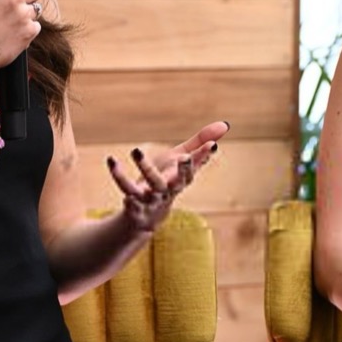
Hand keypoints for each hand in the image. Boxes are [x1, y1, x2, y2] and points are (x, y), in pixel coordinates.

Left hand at [106, 121, 227, 234]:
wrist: (151, 217)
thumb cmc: (168, 180)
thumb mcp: (182, 160)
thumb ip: (199, 142)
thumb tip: (224, 124)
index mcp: (180, 179)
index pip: (194, 168)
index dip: (203, 157)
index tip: (212, 146)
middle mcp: (167, 190)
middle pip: (176, 181)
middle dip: (182, 170)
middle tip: (184, 155)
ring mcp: (151, 200)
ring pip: (148, 188)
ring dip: (144, 168)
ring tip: (136, 148)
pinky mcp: (134, 207)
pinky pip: (129, 201)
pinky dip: (124, 189)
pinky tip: (116, 170)